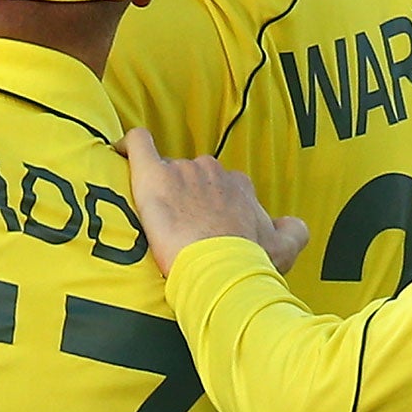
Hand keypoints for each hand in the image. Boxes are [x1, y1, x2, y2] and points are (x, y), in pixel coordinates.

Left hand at [121, 128, 308, 277]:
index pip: (221, 186)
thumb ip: (292, 231)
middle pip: (191, 177)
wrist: (221, 267)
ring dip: (159, 190)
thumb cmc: (249, 261)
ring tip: (150, 218)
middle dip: (183, 197)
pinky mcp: (154, 175)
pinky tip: (118, 153)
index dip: (210, 206)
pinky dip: (128, 145)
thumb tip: (292, 224)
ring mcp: (183, 172)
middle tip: (176, 228)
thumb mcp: (283, 248)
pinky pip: (137, 144)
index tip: (203, 227)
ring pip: (165, 171)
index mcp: (238, 187)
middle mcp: (212, 172)